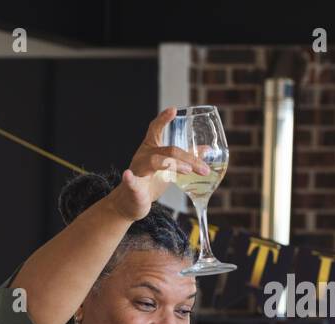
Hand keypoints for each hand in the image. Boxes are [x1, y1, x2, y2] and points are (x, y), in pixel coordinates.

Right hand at [110, 106, 208, 221]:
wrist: (132, 203)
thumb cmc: (151, 183)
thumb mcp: (170, 167)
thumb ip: (186, 157)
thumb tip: (206, 149)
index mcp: (151, 148)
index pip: (156, 129)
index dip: (163, 119)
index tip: (173, 110)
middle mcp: (144, 155)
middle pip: (168, 150)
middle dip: (188, 158)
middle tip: (203, 168)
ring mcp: (138, 169)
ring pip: (155, 161)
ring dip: (173, 164)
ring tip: (187, 170)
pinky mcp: (132, 186)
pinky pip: (131, 181)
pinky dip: (130, 178)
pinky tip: (128, 175)